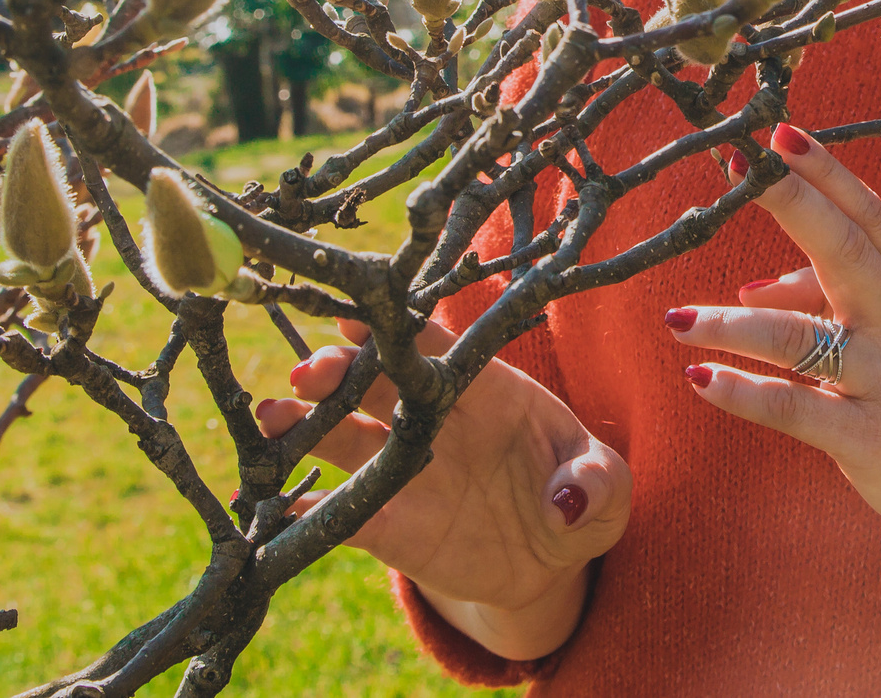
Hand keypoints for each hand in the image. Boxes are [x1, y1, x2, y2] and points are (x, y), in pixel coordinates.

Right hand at [257, 315, 628, 646]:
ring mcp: (407, 471)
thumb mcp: (608, 492)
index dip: (402, 333)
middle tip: (309, 371)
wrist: (552, 560)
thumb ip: (598, 483)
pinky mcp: (392, 527)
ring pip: (348, 438)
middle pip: (381, 384)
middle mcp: (436, 420)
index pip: (439, 350)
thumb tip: (568, 498)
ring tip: (271, 417)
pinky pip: (345, 515)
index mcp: (489, 390)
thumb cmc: (582, 499)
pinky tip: (277, 506)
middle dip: (343, 371)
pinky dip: (310, 512)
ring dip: (308, 425)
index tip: (363, 320)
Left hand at [664, 123, 880, 550]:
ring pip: (801, 338)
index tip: (779, 133)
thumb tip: (749, 289)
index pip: (869, 213)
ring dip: (732, 324)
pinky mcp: (869, 437)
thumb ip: (826, 298)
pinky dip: (745, 391)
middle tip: (735, 173)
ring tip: (677, 319)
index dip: (825, 172)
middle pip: (844, 250)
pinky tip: (700, 378)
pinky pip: (795, 408)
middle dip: (789, 205)